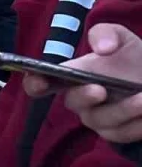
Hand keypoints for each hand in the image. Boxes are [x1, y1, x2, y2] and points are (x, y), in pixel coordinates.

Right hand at [24, 24, 141, 143]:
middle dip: (84, 96)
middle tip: (100, 89)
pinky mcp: (116, 133)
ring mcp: (96, 119)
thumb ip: (106, 33)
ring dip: (123, 109)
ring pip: (100, 120)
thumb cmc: (132, 58)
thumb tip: (101, 48)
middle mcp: (79, 99)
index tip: (40, 81)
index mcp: (70, 76)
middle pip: (73, 102)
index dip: (34, 83)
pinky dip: (137, 123)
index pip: (40, 83)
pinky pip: (122, 133)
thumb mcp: (121, 37)